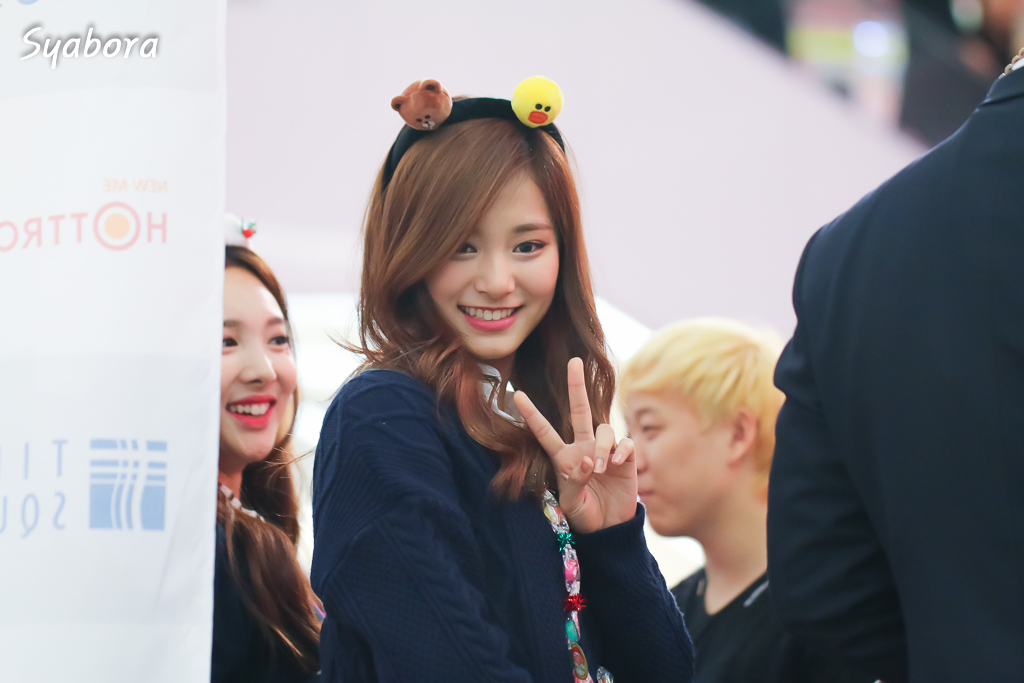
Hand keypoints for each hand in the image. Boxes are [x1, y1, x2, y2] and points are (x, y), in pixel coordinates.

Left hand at [513, 357, 636, 533]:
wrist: (609, 527)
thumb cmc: (585, 514)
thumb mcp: (571, 503)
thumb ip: (574, 482)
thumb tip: (588, 460)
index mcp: (564, 457)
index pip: (545, 432)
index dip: (532, 414)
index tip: (516, 394)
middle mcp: (584, 447)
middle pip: (580, 410)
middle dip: (576, 385)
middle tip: (574, 361)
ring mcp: (605, 450)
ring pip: (603, 429)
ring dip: (603, 447)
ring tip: (601, 468)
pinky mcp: (626, 457)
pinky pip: (624, 443)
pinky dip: (620, 451)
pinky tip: (617, 464)